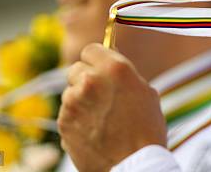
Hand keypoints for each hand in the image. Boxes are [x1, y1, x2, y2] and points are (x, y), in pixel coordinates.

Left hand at [58, 43, 166, 171]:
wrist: (133, 165)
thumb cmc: (146, 129)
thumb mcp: (146, 92)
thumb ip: (124, 72)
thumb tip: (111, 57)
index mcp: (114, 68)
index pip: (91, 49)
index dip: (97, 59)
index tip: (101, 68)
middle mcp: (90, 80)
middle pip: (76, 69)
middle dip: (87, 78)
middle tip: (101, 95)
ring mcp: (73, 102)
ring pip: (70, 92)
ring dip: (81, 100)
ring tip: (100, 117)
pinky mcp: (63, 123)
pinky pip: (66, 113)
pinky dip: (76, 119)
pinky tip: (93, 130)